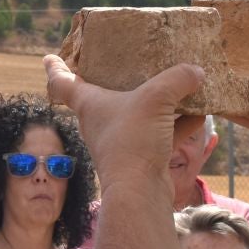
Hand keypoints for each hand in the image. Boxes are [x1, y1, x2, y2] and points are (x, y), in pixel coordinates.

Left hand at [45, 54, 202, 180]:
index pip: (61, 82)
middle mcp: (100, 120)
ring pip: (138, 113)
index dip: (55, 67)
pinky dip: (179, 124)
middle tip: (123, 59)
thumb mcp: (156, 98)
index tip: (48, 57)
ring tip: (177, 83)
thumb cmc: (133, 141)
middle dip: (111, 78)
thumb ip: (177, 79)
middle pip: (100, 94)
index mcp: (89, 103)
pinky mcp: (142, 156)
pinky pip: (162, 132)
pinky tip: (200, 114)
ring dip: (156, 102)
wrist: (140, 191)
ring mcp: (121, 139)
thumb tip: (196, 72)